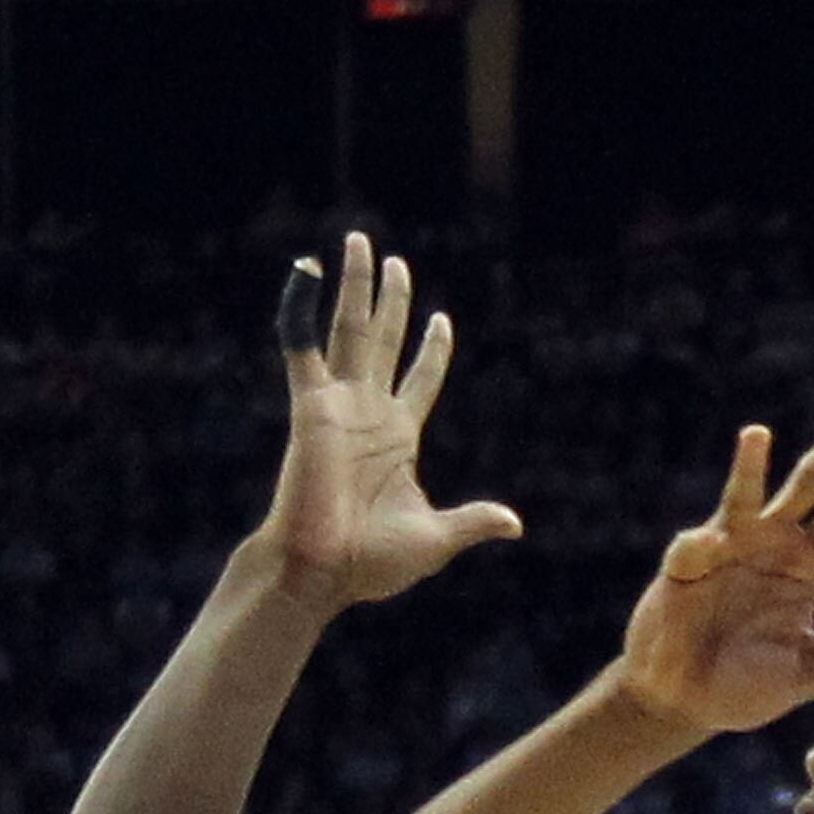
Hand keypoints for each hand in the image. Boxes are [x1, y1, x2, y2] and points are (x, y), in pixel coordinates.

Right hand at [262, 236, 523, 609]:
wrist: (323, 571)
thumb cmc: (372, 564)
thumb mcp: (436, 539)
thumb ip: (473, 521)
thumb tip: (514, 524)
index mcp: (398, 439)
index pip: (420, 379)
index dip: (432, 351)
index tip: (441, 320)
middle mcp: (369, 413)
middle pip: (385, 341)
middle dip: (392, 301)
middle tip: (397, 262)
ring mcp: (339, 405)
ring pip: (351, 329)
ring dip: (356, 286)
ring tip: (361, 242)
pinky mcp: (311, 405)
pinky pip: (301, 346)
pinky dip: (299, 308)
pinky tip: (307, 269)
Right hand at [615, 404, 813, 736]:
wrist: (683, 701)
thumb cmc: (747, 689)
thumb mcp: (808, 675)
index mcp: (807, 565)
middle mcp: (772, 543)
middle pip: (810, 483)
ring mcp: (728, 546)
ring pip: (745, 492)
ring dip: (751, 463)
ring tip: (757, 435)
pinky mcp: (686, 563)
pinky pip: (694, 546)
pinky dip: (702, 545)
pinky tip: (708, 551)